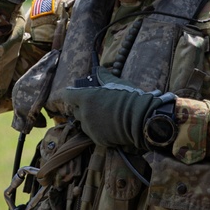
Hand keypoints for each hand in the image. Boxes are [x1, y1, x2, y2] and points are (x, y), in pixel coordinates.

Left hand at [60, 67, 175, 151]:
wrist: (142, 120)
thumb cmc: (129, 98)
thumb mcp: (116, 83)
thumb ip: (104, 77)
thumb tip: (99, 69)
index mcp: (86, 98)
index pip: (68, 95)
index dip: (71, 93)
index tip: (74, 92)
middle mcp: (85, 114)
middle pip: (75, 110)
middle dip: (81, 107)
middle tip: (93, 104)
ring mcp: (90, 128)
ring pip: (84, 123)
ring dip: (89, 119)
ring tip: (103, 115)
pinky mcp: (98, 139)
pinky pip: (93, 133)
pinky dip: (98, 130)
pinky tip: (109, 125)